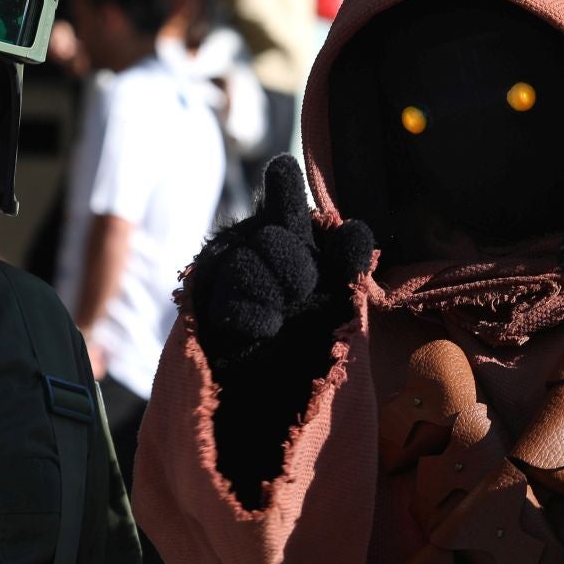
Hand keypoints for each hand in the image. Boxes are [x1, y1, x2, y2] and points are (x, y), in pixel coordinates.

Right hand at [185, 155, 372, 367]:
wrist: (279, 396)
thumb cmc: (311, 343)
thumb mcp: (339, 299)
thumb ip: (345, 262)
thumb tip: (354, 227)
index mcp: (290, 243)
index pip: (283, 205)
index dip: (282, 187)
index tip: (283, 167)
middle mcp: (255, 252)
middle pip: (272, 236)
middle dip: (294, 267)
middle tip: (301, 292)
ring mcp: (228, 278)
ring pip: (248, 263)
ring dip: (274, 293)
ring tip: (281, 319)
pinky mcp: (209, 308)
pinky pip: (232, 302)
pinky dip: (255, 318)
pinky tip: (266, 329)